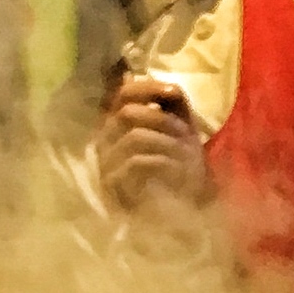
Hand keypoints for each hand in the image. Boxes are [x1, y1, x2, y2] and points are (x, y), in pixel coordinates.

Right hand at [97, 72, 208, 216]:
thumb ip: (168, 102)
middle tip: (186, 136)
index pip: (122, 93)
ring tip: (188, 158)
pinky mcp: (113, 187)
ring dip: (168, 143)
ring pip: (134, 137)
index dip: (147, 88)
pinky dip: (163, 163)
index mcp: (118, 125)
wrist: (185, 213)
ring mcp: (106, 164)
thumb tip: (156, 79)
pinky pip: (136, 163)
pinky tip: (179, 173)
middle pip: (127, 113)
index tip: (174, 92)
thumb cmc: (181, 169)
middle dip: (163, 121)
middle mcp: (105, 141)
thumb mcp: (180, 129)